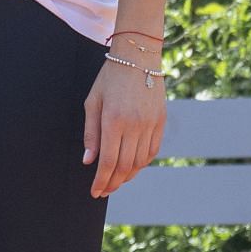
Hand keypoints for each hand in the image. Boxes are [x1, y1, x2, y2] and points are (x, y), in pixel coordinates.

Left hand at [83, 54, 166, 197]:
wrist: (138, 59)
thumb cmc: (109, 79)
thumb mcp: (93, 102)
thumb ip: (91, 133)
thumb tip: (89, 162)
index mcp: (113, 120)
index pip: (108, 161)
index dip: (102, 180)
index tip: (95, 192)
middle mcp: (134, 125)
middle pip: (125, 165)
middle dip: (113, 182)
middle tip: (104, 191)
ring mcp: (150, 125)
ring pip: (140, 161)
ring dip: (128, 176)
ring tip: (116, 182)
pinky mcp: (161, 122)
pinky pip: (152, 151)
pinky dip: (142, 163)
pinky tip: (132, 168)